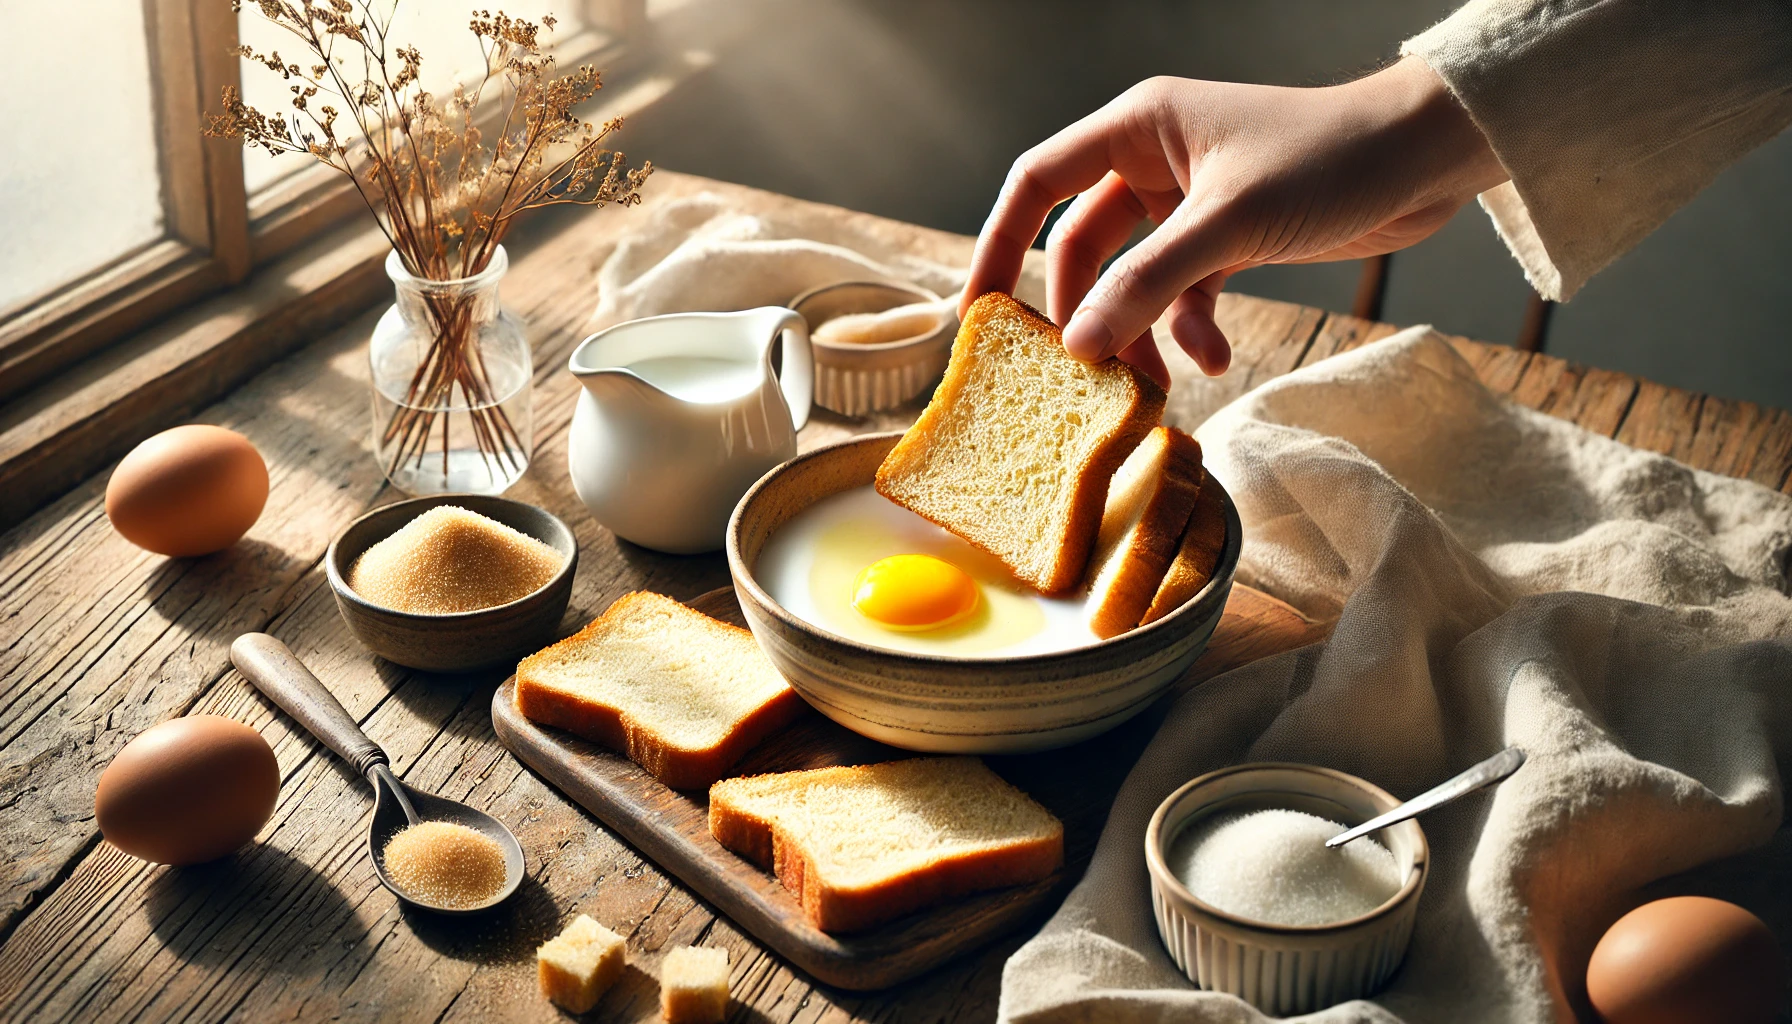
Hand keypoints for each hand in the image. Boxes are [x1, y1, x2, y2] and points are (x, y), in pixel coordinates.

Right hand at [962, 56, 1507, 386]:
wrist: (1428, 158)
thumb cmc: (1330, 160)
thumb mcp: (1229, 225)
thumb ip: (1147, 284)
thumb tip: (1079, 345)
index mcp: (1137, 127)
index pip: (1036, 184)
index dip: (998, 246)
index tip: (978, 314)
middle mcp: (1153, 159)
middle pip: (1081, 246)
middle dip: (1084, 312)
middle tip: (1078, 376)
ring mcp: (1190, 203)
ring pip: (1132, 279)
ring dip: (1138, 331)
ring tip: (1150, 385)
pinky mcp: (1228, 238)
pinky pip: (1182, 293)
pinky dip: (1190, 329)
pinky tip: (1216, 358)